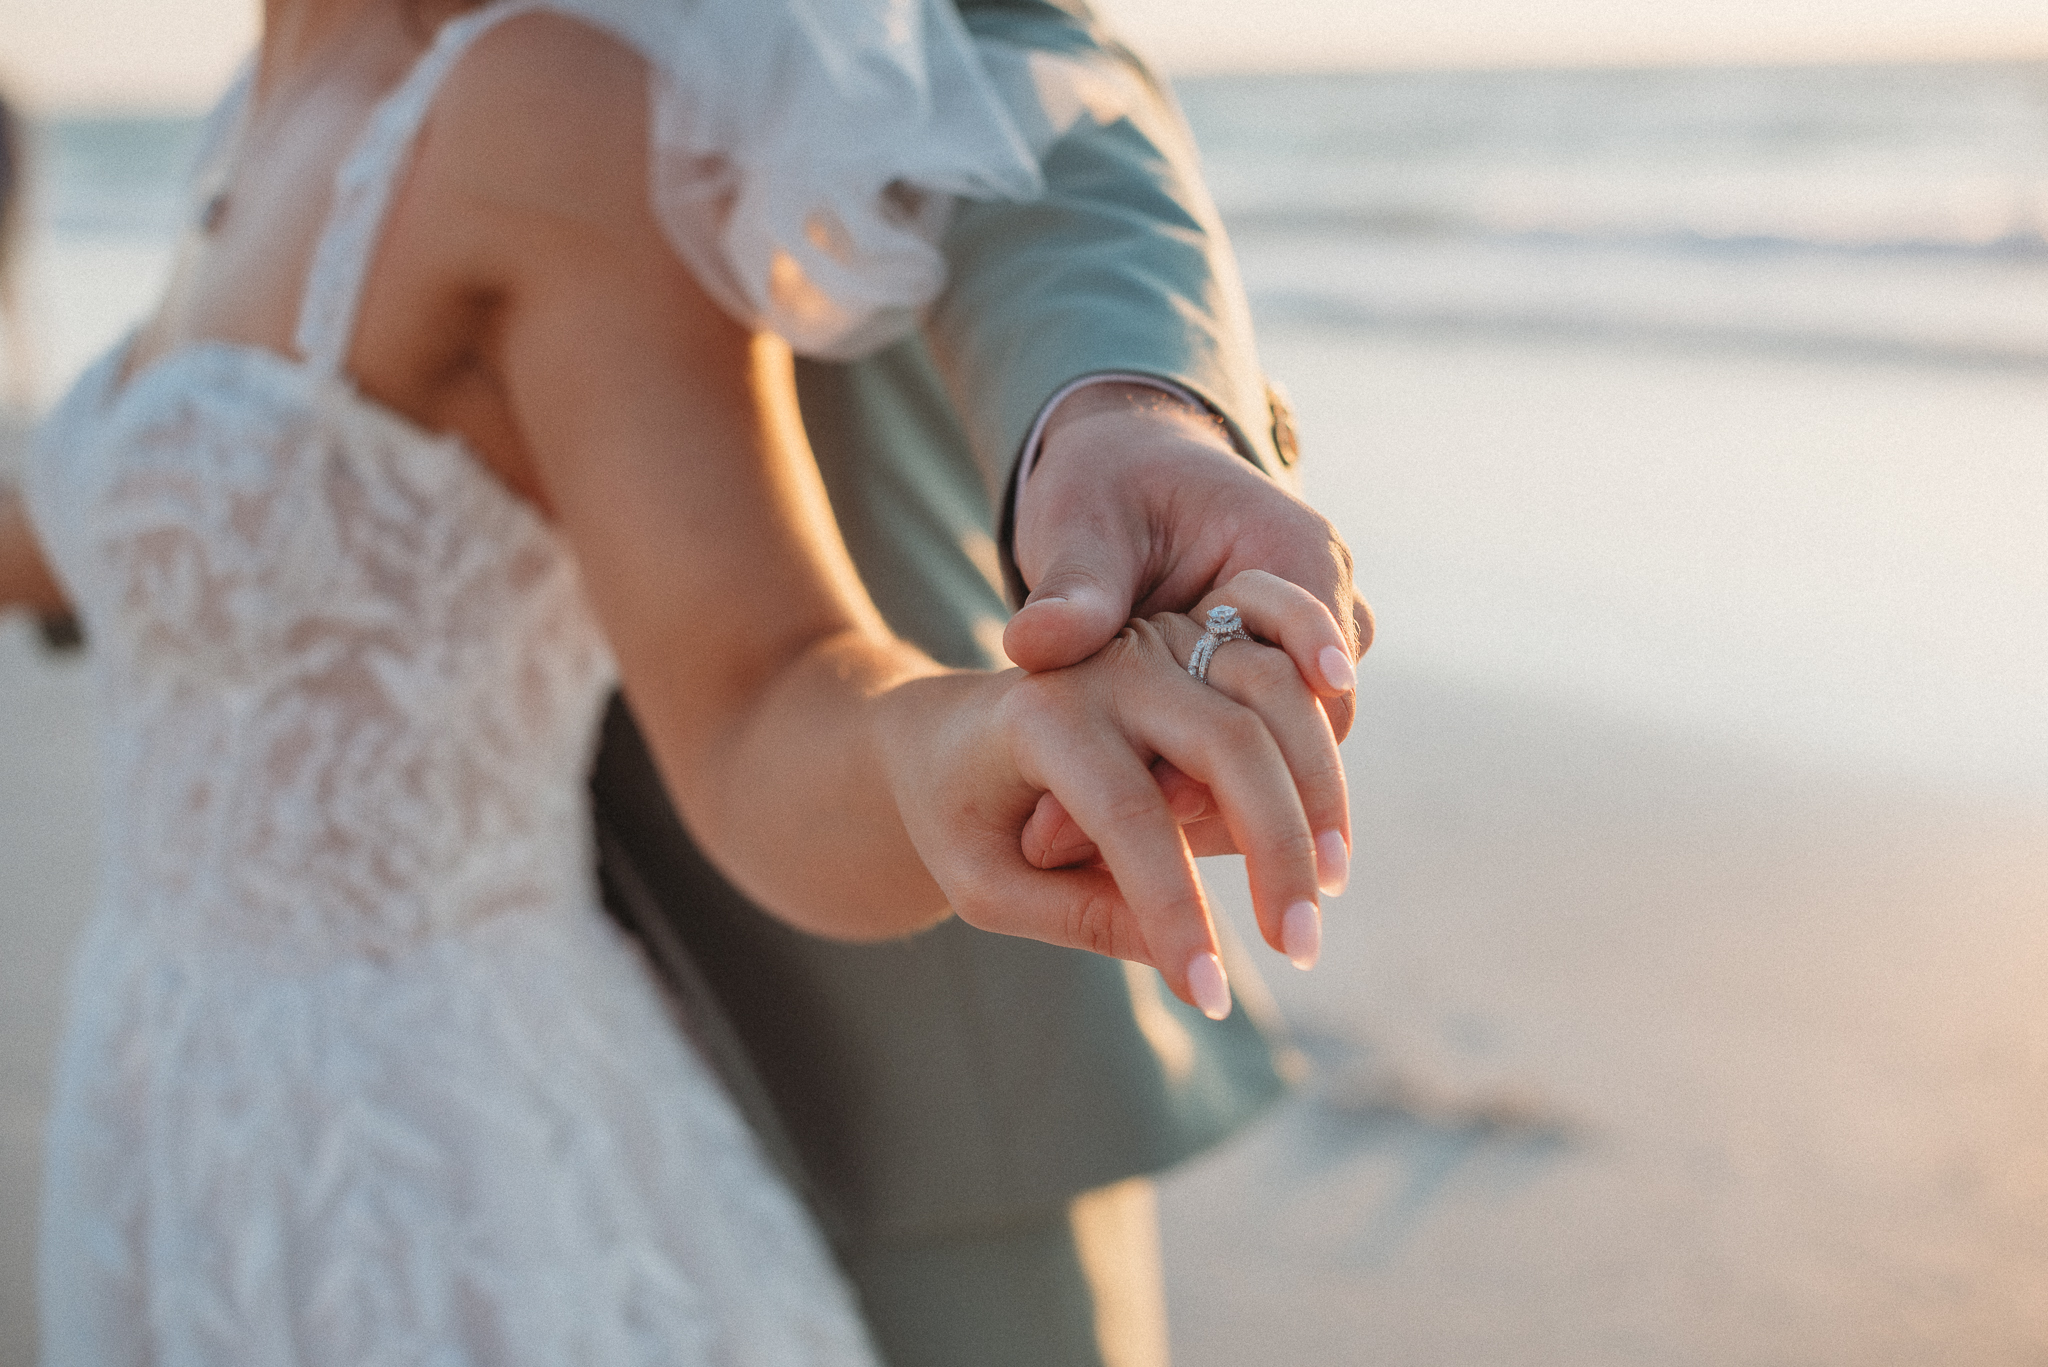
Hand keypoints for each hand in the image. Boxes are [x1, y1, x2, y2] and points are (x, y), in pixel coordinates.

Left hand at [883, 595, 1347, 1016]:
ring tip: (1329, 891)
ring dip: (1319, 794)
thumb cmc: (958, 818)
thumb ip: (1081, 917)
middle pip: (1225, 744)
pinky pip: (1282, 676)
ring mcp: (1161, 640)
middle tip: (1300, 948)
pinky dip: (1320, 742)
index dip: (1175, 909)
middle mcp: (1108, 662)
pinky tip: (1334, 830)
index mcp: (1038, 715)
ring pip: (1273, 697)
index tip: (1210, 994)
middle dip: (1278, 849)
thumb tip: (1189, 966)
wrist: (944, 730)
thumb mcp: (986, 886)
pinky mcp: (1199, 640)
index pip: (1129, 815)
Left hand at [1004, 385, 1368, 882]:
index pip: (1311, 670)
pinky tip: (1159, 874)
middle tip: (1187, 886)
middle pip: (1312, 735)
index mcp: (1292, 552)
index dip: (1272, 749)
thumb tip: (1038, 645)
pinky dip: (1211, 808)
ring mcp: (1300, 654)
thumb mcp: (1079, 520)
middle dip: (1259, 819)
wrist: (1121, 470)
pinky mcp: (1267, 687)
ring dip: (1234, 828)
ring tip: (1162, 906)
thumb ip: (1072, 587)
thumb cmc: (1103, 482)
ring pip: (1288, 760)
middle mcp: (1319, 608)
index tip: (1215, 811)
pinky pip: (1256, 759)